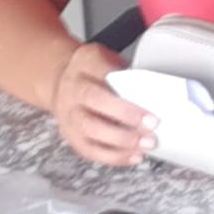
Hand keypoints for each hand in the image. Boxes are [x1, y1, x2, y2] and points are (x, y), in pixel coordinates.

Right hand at [50, 42, 157, 165]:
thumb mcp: (106, 57)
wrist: (60, 82)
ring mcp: (68, 115)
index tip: (146, 97)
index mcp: (84, 64)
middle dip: (125, 115)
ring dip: (121, 141)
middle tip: (151, 125)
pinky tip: (132, 156)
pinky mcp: (70, 136)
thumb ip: (124, 71)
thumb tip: (153, 90)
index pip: (103, 73)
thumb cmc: (92, 71)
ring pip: (90, 130)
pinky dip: (113, 157)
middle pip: (94, 102)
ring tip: (145, 145)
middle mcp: (72, 89)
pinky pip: (89, 150)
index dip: (123, 82)